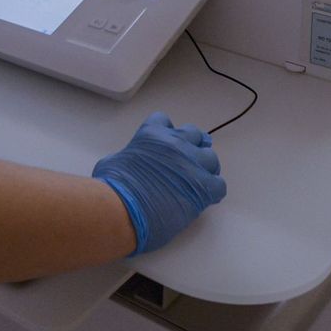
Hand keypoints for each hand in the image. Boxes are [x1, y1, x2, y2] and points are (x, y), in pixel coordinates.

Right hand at [92, 112, 225, 254]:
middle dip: (191, 147)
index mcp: (151, 134)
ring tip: (195, 183)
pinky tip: (202, 199)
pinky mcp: (204, 187)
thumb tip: (127, 164)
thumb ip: (126, 157)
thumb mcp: (111, 162)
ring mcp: (193, 164)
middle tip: (184, 164)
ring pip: (211, 158)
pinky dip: (212, 191)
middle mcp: (176, 143)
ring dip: (204, 168)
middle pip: (194, 134)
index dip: (165, 133)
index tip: (163, 146)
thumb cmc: (113, 188)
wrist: (124, 211)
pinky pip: (219, 184)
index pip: (163, 120)